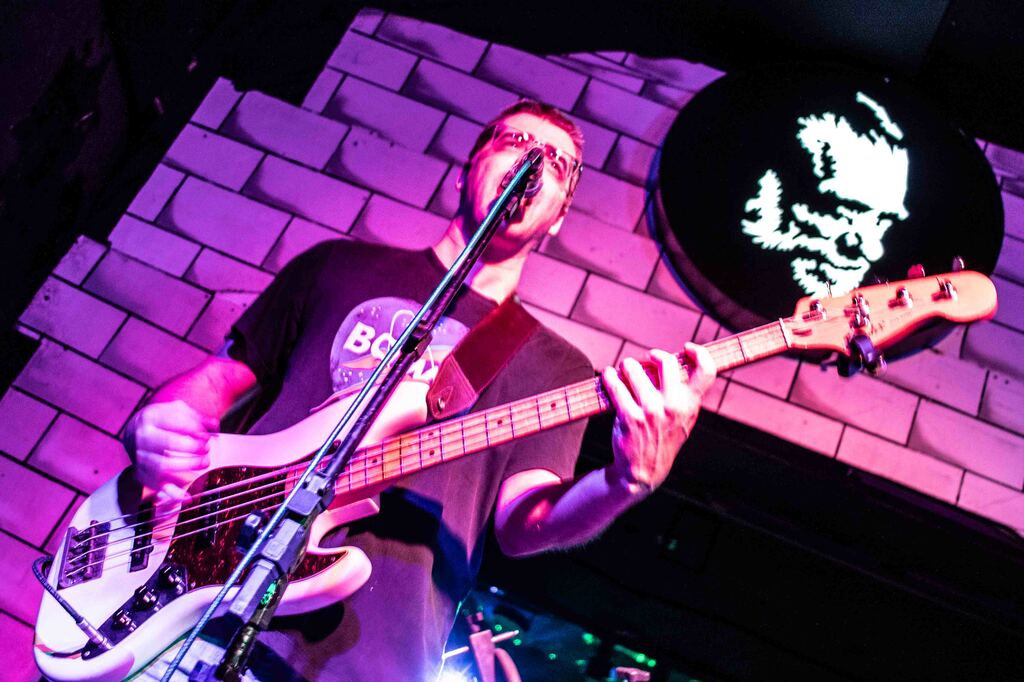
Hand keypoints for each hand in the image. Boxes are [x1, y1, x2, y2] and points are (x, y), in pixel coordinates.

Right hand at [124, 400, 218, 504]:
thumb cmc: (160, 421)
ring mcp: (141, 457)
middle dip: (192, 447)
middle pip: (167, 443)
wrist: (134, 431)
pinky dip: (173, 493)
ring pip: (161, 465)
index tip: (207, 434)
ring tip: (204, 462)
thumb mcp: (178, 410)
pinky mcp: (143, 474)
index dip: (196, 429)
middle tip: (206, 448)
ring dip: (187, 466)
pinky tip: (187, 497)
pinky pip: (156, 486)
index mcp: (151, 418)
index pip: (175, 421)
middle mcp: (142, 437)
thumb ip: (198, 418)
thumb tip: (214, 426)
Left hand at [601, 343, 715, 495]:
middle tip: (645, 360)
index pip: (707, 371)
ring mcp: (652, 411)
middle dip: (652, 355)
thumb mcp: (683, 420)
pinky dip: (609, 377)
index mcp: (691, 405)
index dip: (699, 353)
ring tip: (622, 370)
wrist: (642, 473)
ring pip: (634, 368)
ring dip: (626, 365)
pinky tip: (608, 376)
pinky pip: (616, 385)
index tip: (687, 348)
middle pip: (666, 361)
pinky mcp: (630, 417)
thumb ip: (684, 395)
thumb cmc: (661, 439)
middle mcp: (674, 406)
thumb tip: (673, 363)